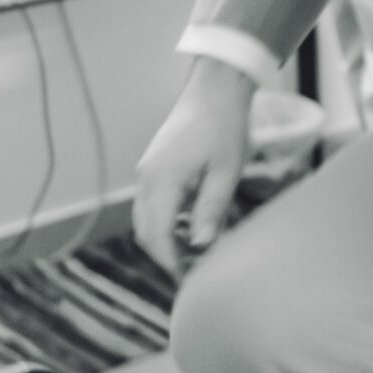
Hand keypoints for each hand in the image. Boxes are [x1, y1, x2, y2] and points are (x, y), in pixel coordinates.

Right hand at [133, 57, 255, 277]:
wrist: (216, 90)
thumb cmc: (226, 128)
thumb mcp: (226, 174)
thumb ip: (210, 212)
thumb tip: (199, 247)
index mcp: (162, 181)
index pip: (156, 235)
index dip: (170, 263)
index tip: (188, 283)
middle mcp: (147, 178)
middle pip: (146, 231)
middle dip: (166, 256)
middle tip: (193, 275)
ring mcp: (148, 172)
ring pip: (147, 219)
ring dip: (166, 240)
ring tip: (195, 256)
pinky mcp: (155, 167)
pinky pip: (153, 205)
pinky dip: (166, 223)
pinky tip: (192, 229)